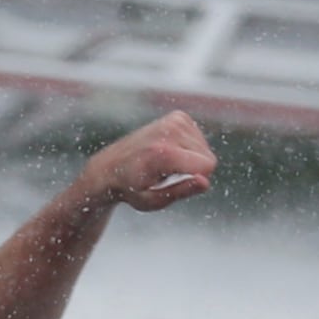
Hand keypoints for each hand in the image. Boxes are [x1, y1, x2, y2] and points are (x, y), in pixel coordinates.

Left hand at [82, 111, 214, 213]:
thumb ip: (182, 191)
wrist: (110, 168)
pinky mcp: (177, 117)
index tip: (174, 183)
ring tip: (163, 164)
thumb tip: (205, 181)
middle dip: (192, 170)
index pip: (208, 165)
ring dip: (189, 159)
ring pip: (205, 148)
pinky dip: (187, 148)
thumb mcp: (153, 200)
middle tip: (165, 174)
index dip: (197, 180)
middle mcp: (169, 131)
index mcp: (163, 153)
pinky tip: (168, 153)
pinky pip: (199, 138)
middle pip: (208, 157)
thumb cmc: (131, 188)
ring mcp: (174, 120)